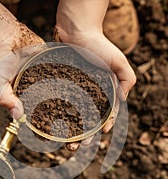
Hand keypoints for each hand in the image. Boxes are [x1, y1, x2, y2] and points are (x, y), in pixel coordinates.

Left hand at [54, 0, 135, 148]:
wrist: (76, 30)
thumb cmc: (99, 45)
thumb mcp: (119, 61)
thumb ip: (127, 80)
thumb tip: (122, 102)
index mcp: (104, 92)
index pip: (106, 115)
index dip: (104, 126)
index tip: (101, 134)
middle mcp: (88, 95)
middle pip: (87, 121)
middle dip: (84, 136)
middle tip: (77, 148)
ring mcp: (73, 92)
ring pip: (72, 117)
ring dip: (70, 132)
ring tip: (64, 144)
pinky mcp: (59, 87)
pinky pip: (57, 104)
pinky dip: (56, 117)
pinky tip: (51, 127)